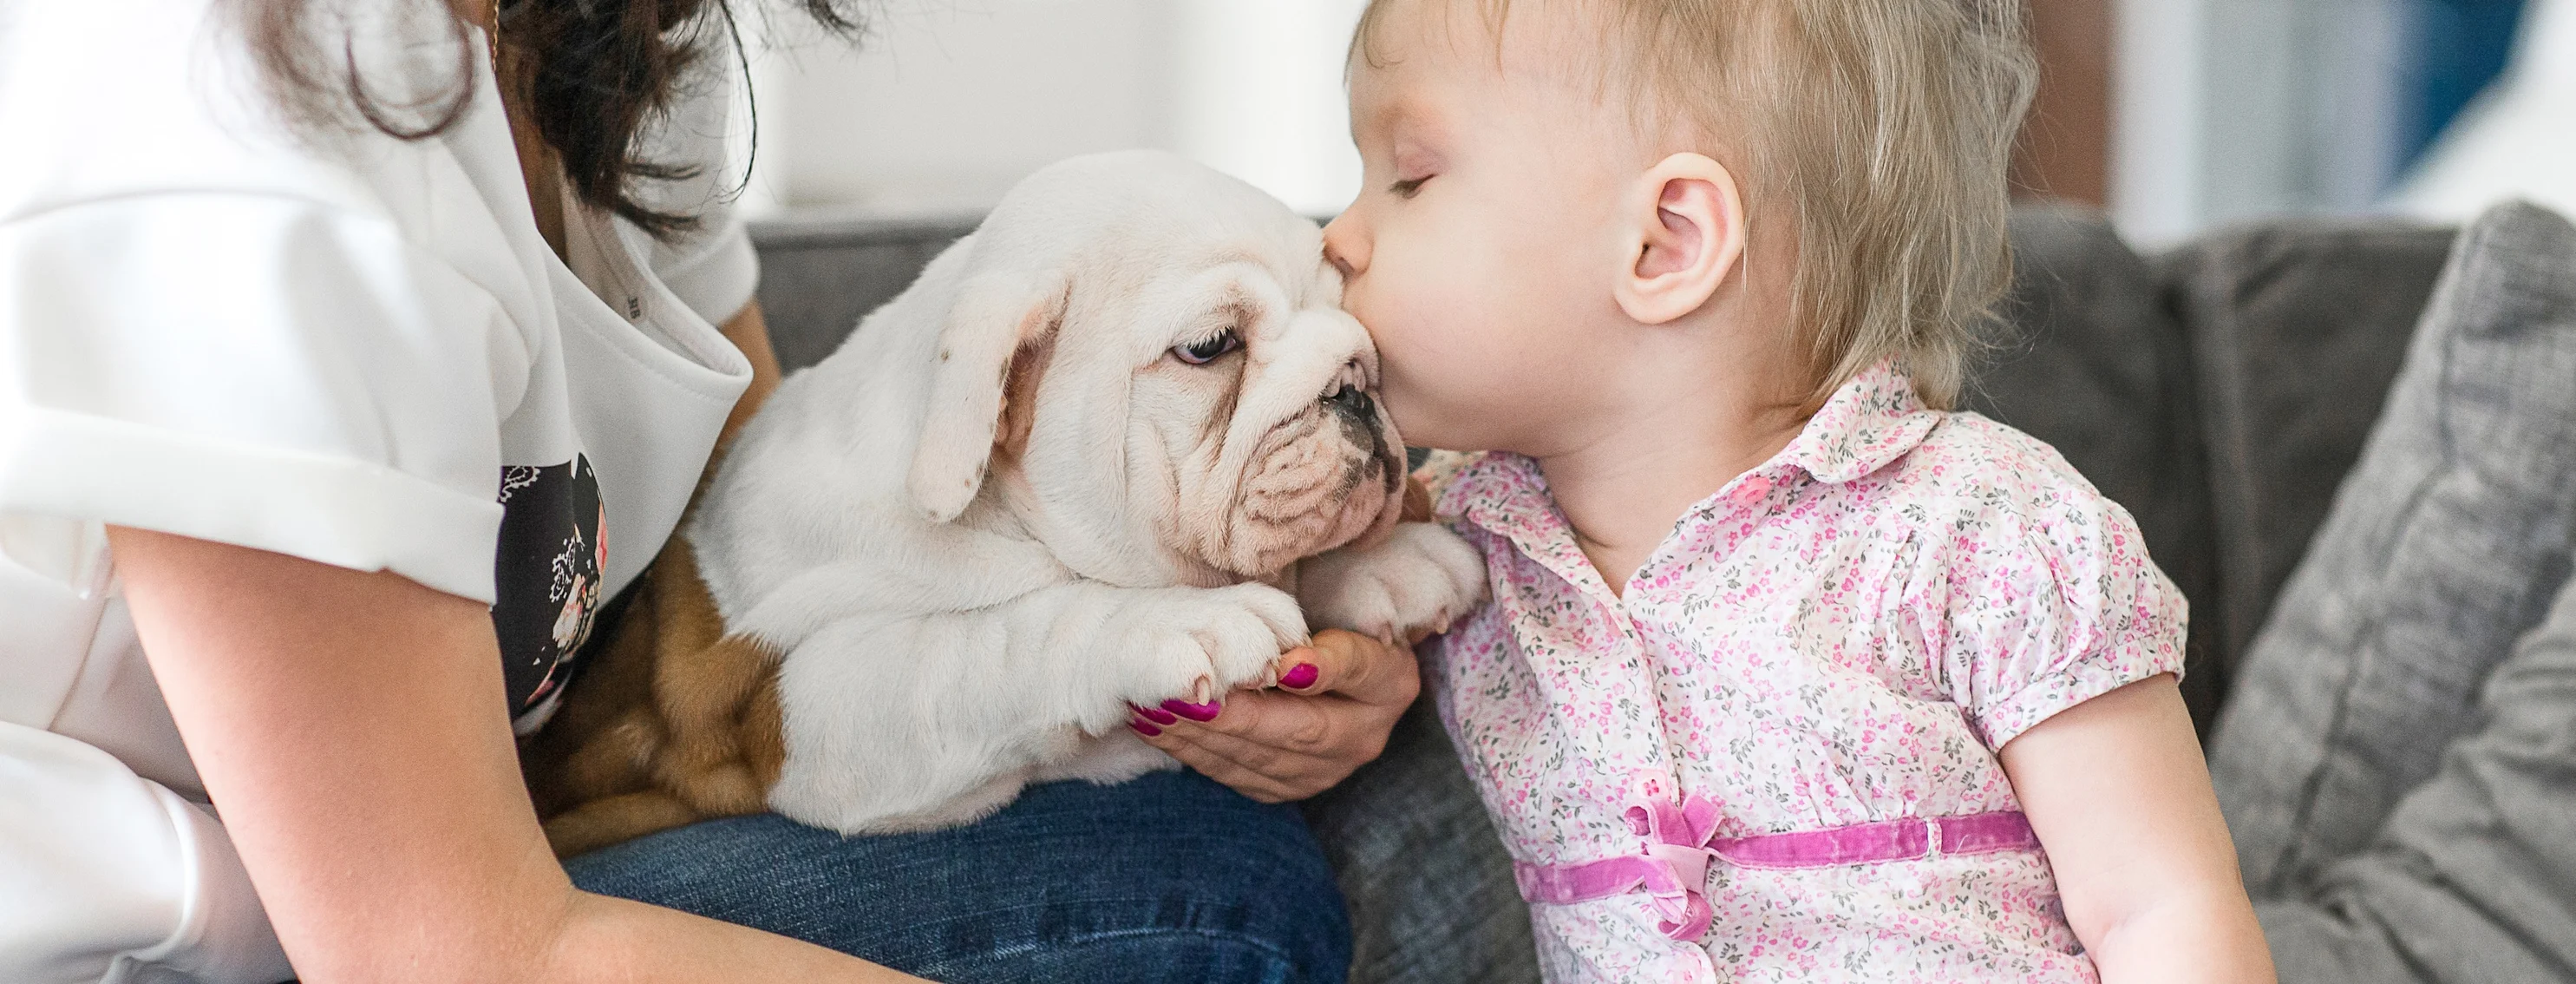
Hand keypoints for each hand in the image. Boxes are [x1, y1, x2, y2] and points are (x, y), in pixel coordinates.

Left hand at [1128, 628, 1424, 802]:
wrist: (1334, 672)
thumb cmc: (1336, 626)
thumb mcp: (1343, 619)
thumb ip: (1325, 640)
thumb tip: (1288, 667)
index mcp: (1389, 686)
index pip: (1352, 675)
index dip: (1315, 672)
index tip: (1263, 671)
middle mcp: (1361, 740)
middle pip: (1293, 732)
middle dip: (1227, 717)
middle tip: (1174, 696)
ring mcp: (1321, 773)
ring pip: (1255, 759)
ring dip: (1198, 736)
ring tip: (1152, 709)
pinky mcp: (1283, 787)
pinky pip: (1234, 773)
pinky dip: (1193, 750)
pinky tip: (1158, 728)